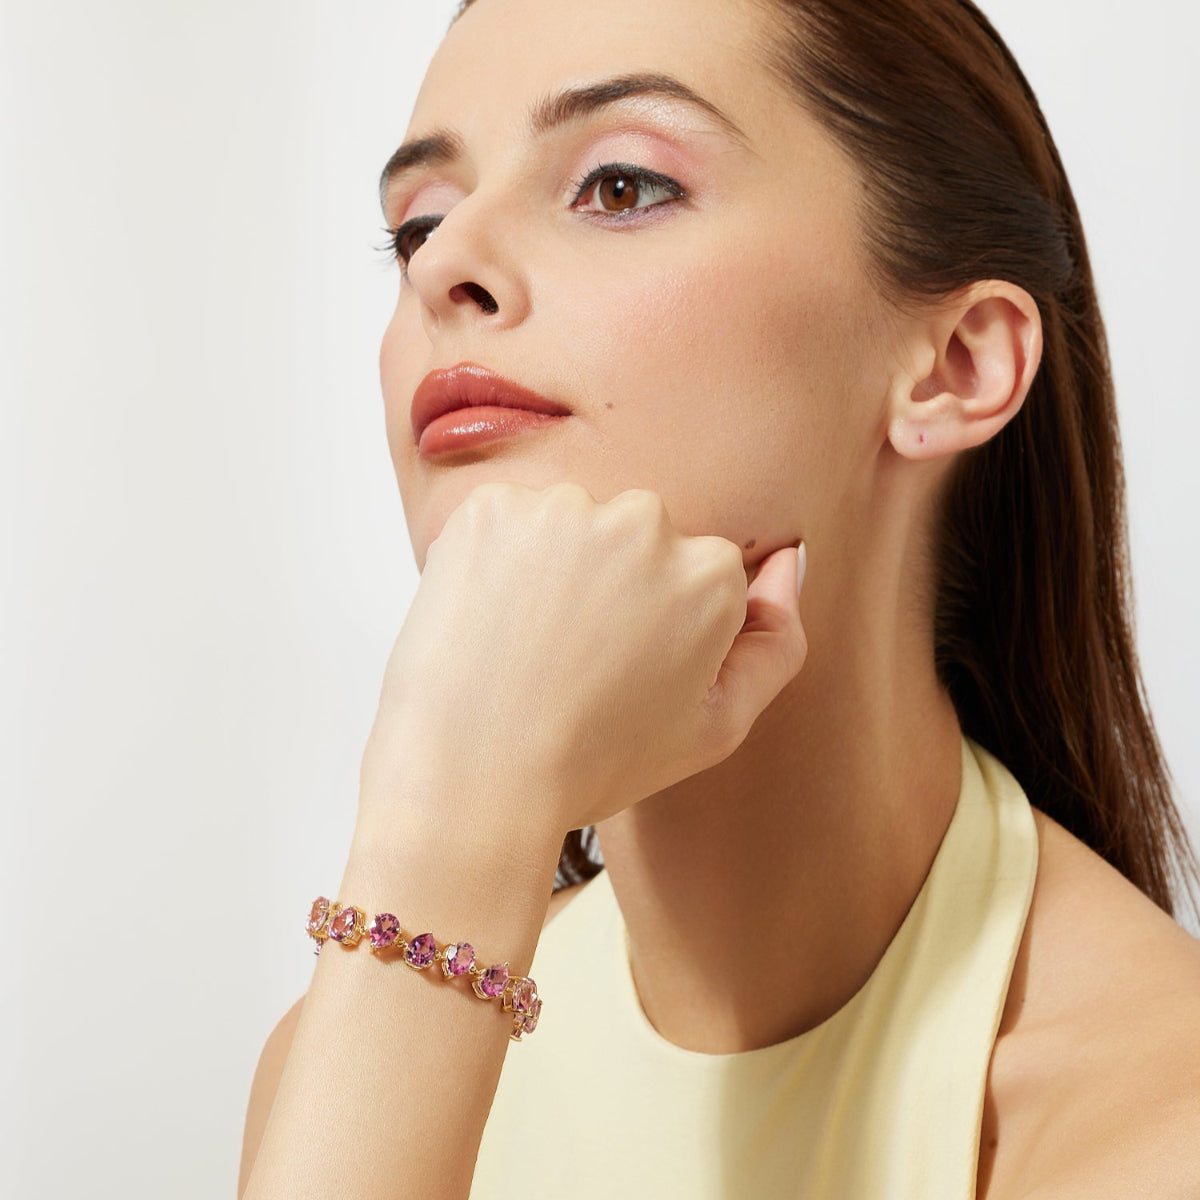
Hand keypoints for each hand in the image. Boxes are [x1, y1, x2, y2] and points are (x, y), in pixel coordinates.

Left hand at [359, 481, 806, 848]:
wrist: (472, 777)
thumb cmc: (594, 762)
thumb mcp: (714, 728)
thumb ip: (776, 642)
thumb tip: (789, 559)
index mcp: (710, 573)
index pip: (697, 574)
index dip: (658, 627)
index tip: (622, 673)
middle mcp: (645, 522)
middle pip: (636, 539)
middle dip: (610, 585)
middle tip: (570, 662)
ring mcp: (564, 508)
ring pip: (570, 526)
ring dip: (553, 568)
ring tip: (524, 647)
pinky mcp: (491, 507)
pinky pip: (507, 522)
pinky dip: (497, 560)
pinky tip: (488, 620)